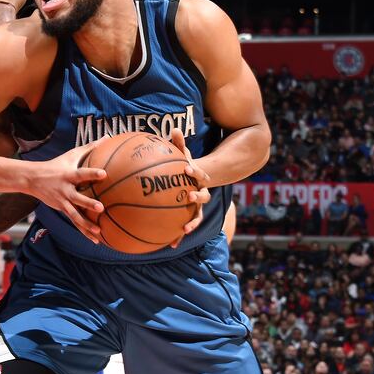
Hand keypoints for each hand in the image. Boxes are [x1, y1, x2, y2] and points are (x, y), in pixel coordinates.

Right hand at [26, 142, 105, 242]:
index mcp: (68, 175)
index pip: (81, 174)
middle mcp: (65, 190)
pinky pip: (75, 222)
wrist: (32, 179)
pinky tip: (96, 239)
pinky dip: (85, 231)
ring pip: (75, 215)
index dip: (92, 174)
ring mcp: (62, 201)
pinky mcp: (62, 209)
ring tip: (98, 231)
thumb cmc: (56, 164)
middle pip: (77, 198)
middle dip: (88, 203)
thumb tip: (108, 136)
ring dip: (86, 224)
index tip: (104, 174)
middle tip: (100, 208)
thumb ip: (90, 147)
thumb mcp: (71, 154)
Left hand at [167, 128, 210, 245]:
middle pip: (203, 196)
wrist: (194, 181)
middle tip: (188, 196)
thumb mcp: (183, 155)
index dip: (195, 172)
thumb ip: (179, 144)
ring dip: (192, 222)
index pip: (199, 174)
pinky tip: (170, 245)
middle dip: (196, 197)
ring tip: (185, 229)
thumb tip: (174, 128)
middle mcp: (201, 194)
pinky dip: (179, 236)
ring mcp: (197, 207)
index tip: (187, 169)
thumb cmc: (184, 166)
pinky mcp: (191, 218)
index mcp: (199, 178)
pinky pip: (185, 227)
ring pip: (197, 216)